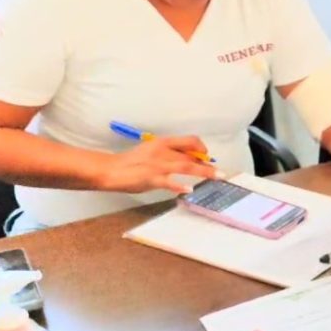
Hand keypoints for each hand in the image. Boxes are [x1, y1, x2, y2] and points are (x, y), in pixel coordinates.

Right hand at [97, 136, 217, 193]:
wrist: (110, 169)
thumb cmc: (130, 161)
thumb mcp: (151, 151)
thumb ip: (167, 154)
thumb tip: (184, 161)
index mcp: (162, 143)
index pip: (189, 141)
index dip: (201, 147)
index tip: (206, 155)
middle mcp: (163, 151)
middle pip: (191, 155)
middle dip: (207, 163)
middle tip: (219, 171)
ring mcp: (158, 165)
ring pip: (186, 166)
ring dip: (204, 171)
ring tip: (217, 176)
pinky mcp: (152, 178)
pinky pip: (169, 182)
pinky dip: (179, 186)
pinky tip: (189, 190)